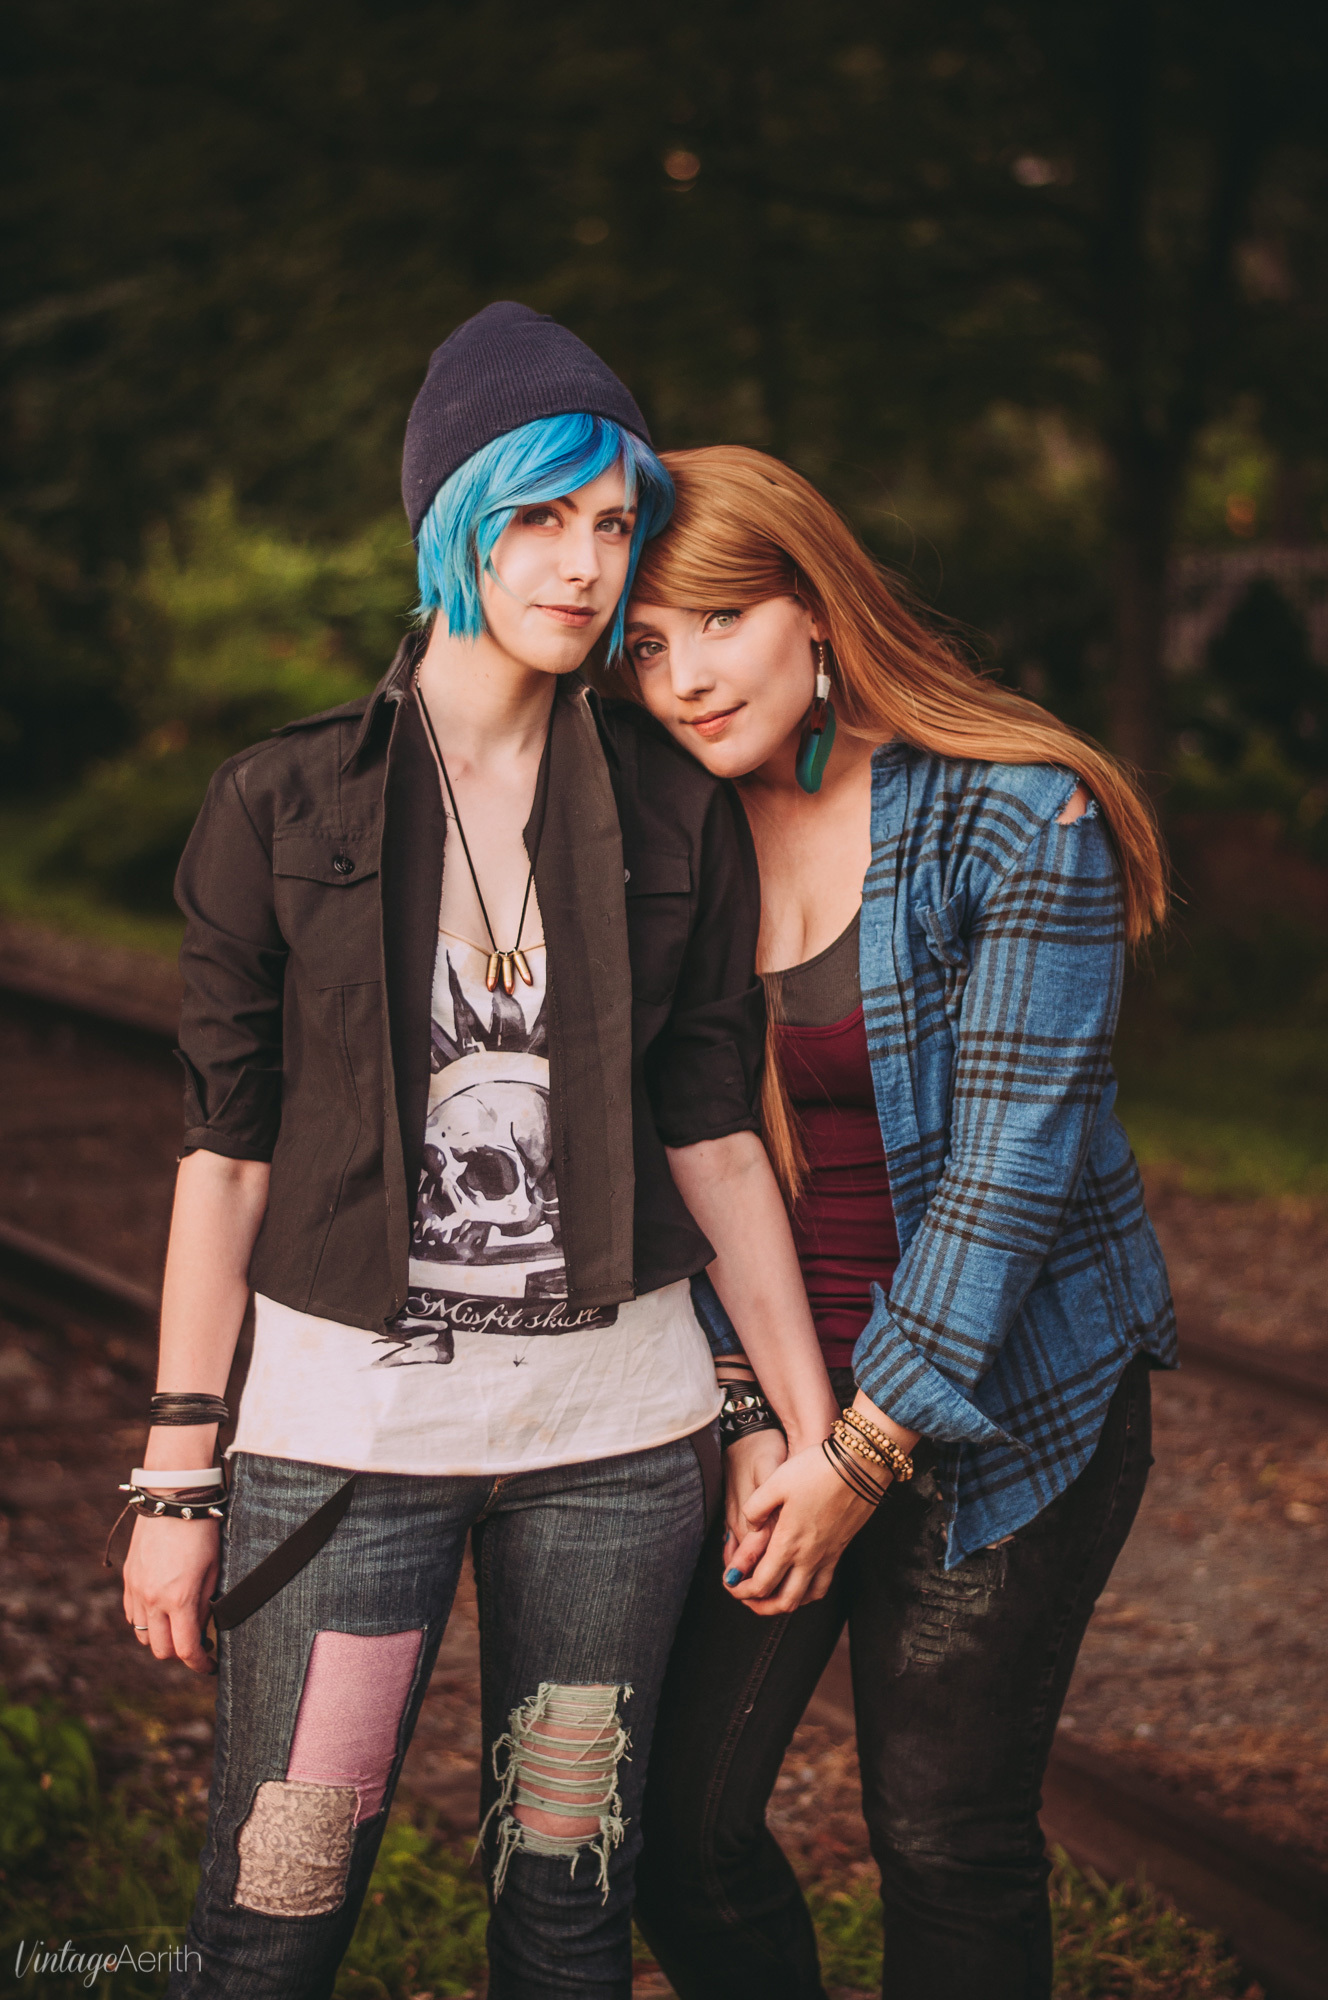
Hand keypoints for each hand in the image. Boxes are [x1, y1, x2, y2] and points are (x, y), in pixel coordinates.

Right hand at [122, 1512, 219, 1673]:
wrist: (172, 1499)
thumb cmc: (202, 1532)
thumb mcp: (215, 1570)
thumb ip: (207, 1604)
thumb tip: (204, 1628)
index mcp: (180, 1599)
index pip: (186, 1650)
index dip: (200, 1664)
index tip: (210, 1665)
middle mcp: (153, 1600)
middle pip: (161, 1650)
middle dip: (180, 1653)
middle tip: (197, 1643)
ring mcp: (137, 1590)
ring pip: (143, 1635)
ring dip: (160, 1637)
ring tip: (178, 1625)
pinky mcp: (129, 1578)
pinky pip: (132, 1614)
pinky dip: (146, 1620)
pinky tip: (161, 1610)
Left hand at [726, 1440, 881, 1616]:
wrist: (861, 1465)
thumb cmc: (816, 1470)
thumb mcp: (776, 1481)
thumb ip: (755, 1508)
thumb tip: (750, 1527)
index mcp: (788, 1542)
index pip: (762, 1584)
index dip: (741, 1591)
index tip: (730, 1584)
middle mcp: (809, 1556)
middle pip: (784, 1601)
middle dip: (761, 1606)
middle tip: (746, 1598)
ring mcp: (827, 1555)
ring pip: (806, 1598)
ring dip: (785, 1603)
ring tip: (771, 1595)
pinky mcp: (840, 1549)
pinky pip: (824, 1584)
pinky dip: (808, 1593)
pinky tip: (801, 1582)